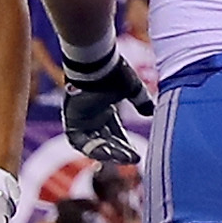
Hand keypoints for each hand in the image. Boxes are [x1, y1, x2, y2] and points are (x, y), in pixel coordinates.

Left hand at [59, 45, 153, 163]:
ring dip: (107, 153)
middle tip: (133, 159)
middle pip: (105, 141)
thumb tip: (151, 113)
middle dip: (119, 152)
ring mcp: (79, 119)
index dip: (125, 145)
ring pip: (92, 144)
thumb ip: (141, 100)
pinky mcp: (70, 120)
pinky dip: (91, 148)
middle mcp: (91, 116)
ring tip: (122, 158)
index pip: (115, 133)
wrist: (95, 63)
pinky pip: (78, 141)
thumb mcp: (132, 88)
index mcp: (104, 108)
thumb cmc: (113, 72)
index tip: (137, 156)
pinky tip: (106, 153)